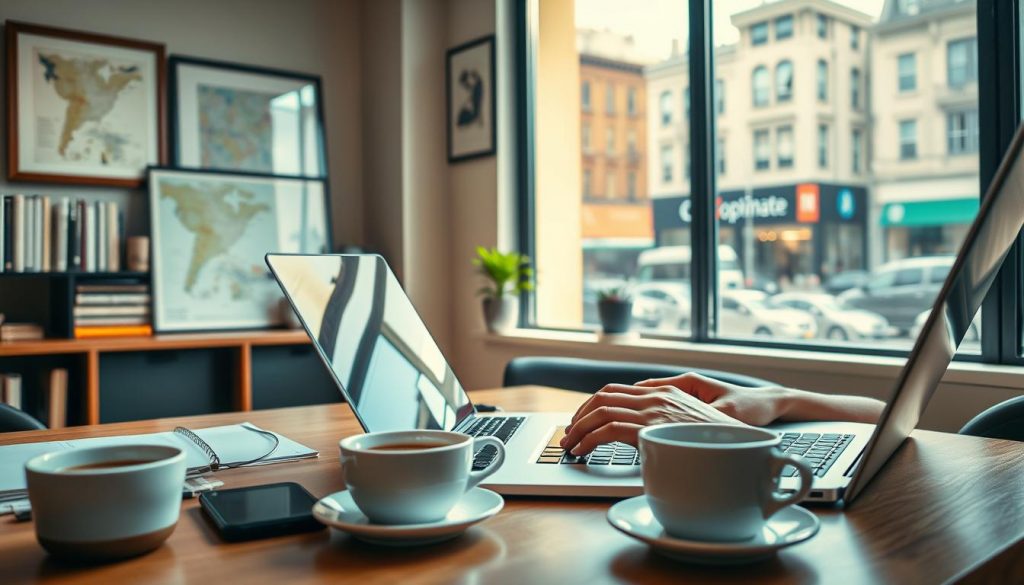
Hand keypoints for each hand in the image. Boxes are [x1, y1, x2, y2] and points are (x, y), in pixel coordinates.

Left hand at [559, 373, 768, 455]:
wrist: (750, 432)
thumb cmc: (725, 435)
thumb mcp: (693, 424)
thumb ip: (670, 423)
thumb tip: (649, 439)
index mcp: (663, 391)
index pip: (614, 391)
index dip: (590, 406)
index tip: (580, 421)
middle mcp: (656, 396)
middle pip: (601, 397)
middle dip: (578, 417)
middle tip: (569, 435)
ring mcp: (654, 410)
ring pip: (599, 412)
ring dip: (577, 430)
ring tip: (571, 446)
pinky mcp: (653, 427)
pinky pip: (608, 429)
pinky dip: (588, 440)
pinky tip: (583, 451)